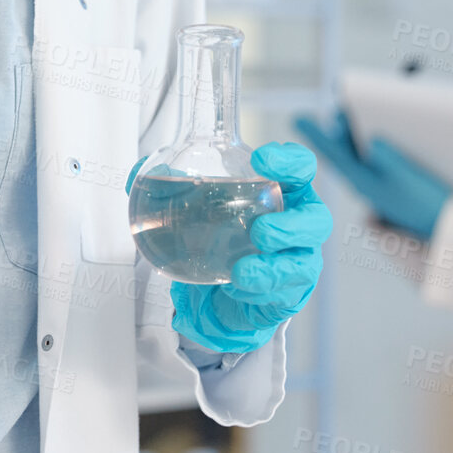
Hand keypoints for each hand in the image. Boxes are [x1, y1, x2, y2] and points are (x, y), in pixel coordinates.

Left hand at [131, 142, 332, 354]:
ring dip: (274, 265)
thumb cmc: (220, 236)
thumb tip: (137, 175)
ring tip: (244, 268)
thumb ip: (168, 187)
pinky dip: (259, 290)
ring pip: (303, 261)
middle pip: (316, 219)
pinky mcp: (288, 293)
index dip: (289, 161)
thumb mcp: (194, 207)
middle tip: (260, 229)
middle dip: (294, 224)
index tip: (262, 159)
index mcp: (282, 191)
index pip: (300, 168)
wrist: (218, 290)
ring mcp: (297, 261)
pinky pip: (282, 293)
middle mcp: (297, 224)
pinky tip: (239, 286)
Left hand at [294, 111, 450, 240]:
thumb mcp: (407, 179)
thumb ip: (389, 159)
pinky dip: (366, 143)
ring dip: (351, 133)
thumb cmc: (425, 204)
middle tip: (334, 107)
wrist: (445, 226)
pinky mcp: (387, 181)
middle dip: (336, 127)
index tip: (297, 118)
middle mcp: (363, 180)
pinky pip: (369, 157)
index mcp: (362, 180)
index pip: (333, 153)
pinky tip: (370, 132)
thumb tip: (372, 140)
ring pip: (355, 152)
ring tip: (347, 114)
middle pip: (342, 149)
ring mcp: (374, 181)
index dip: (315, 134)